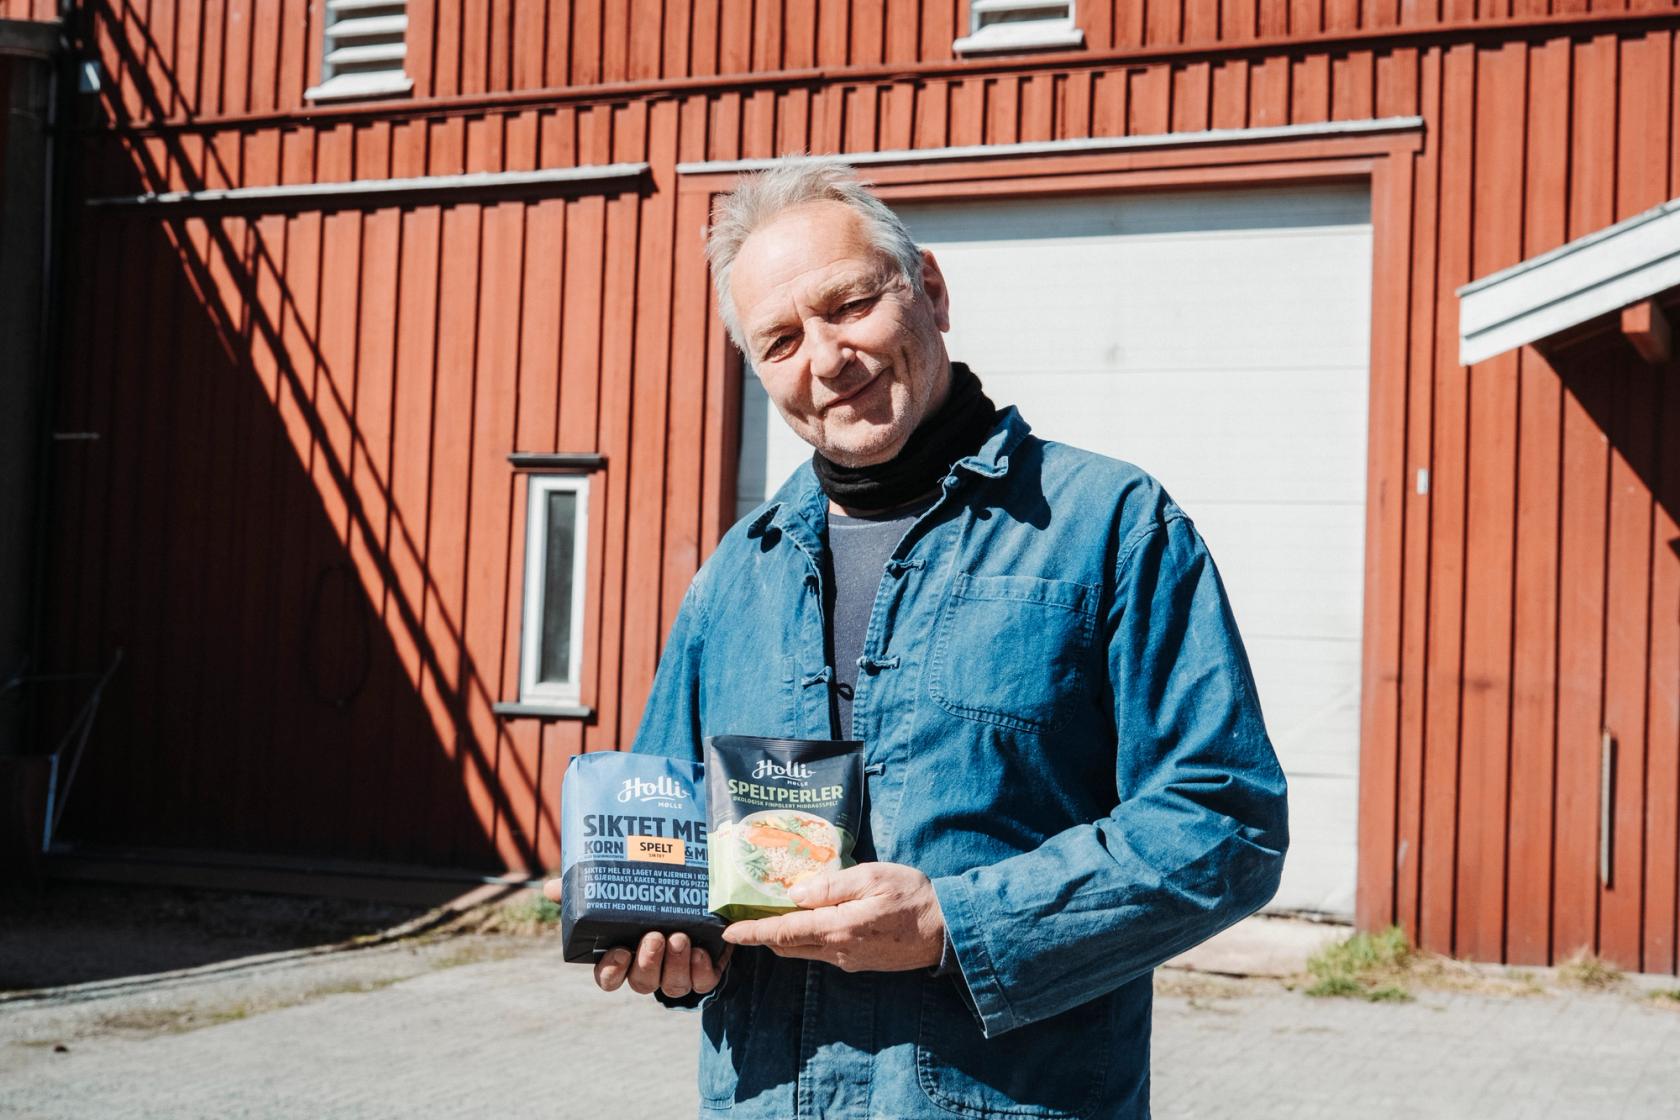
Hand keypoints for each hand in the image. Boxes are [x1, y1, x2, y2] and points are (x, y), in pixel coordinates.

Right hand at [542, 879, 729, 997]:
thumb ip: (582, 891)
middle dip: (647, 962)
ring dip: (674, 964)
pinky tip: (700, 951)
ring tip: (680, 937)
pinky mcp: (704, 970)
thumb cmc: (645, 898)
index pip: (608, 978)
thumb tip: (550, 887)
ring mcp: (676, 972)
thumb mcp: (615, 890)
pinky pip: (702, 982)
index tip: (619, 951)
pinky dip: (701, 970)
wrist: (697, 895)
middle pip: (642, 983)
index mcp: (623, 956)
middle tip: (655, 936)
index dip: (611, 971)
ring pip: (672, 986)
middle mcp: (648, 969)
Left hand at [721, 862, 944, 971]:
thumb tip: (794, 894)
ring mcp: (849, 959)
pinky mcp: (860, 962)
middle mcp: (838, 950)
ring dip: (784, 936)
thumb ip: (831, 886)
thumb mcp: (872, 877)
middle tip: (742, 918)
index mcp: (838, 928)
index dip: (753, 932)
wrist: (947, 930)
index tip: (728, 932)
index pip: (784, 932)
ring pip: (805, 950)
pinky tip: (809, 920)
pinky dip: (807, 937)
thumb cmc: (912, 896)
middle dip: (763, 934)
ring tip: (771, 914)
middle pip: (789, 945)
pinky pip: (823, 951)